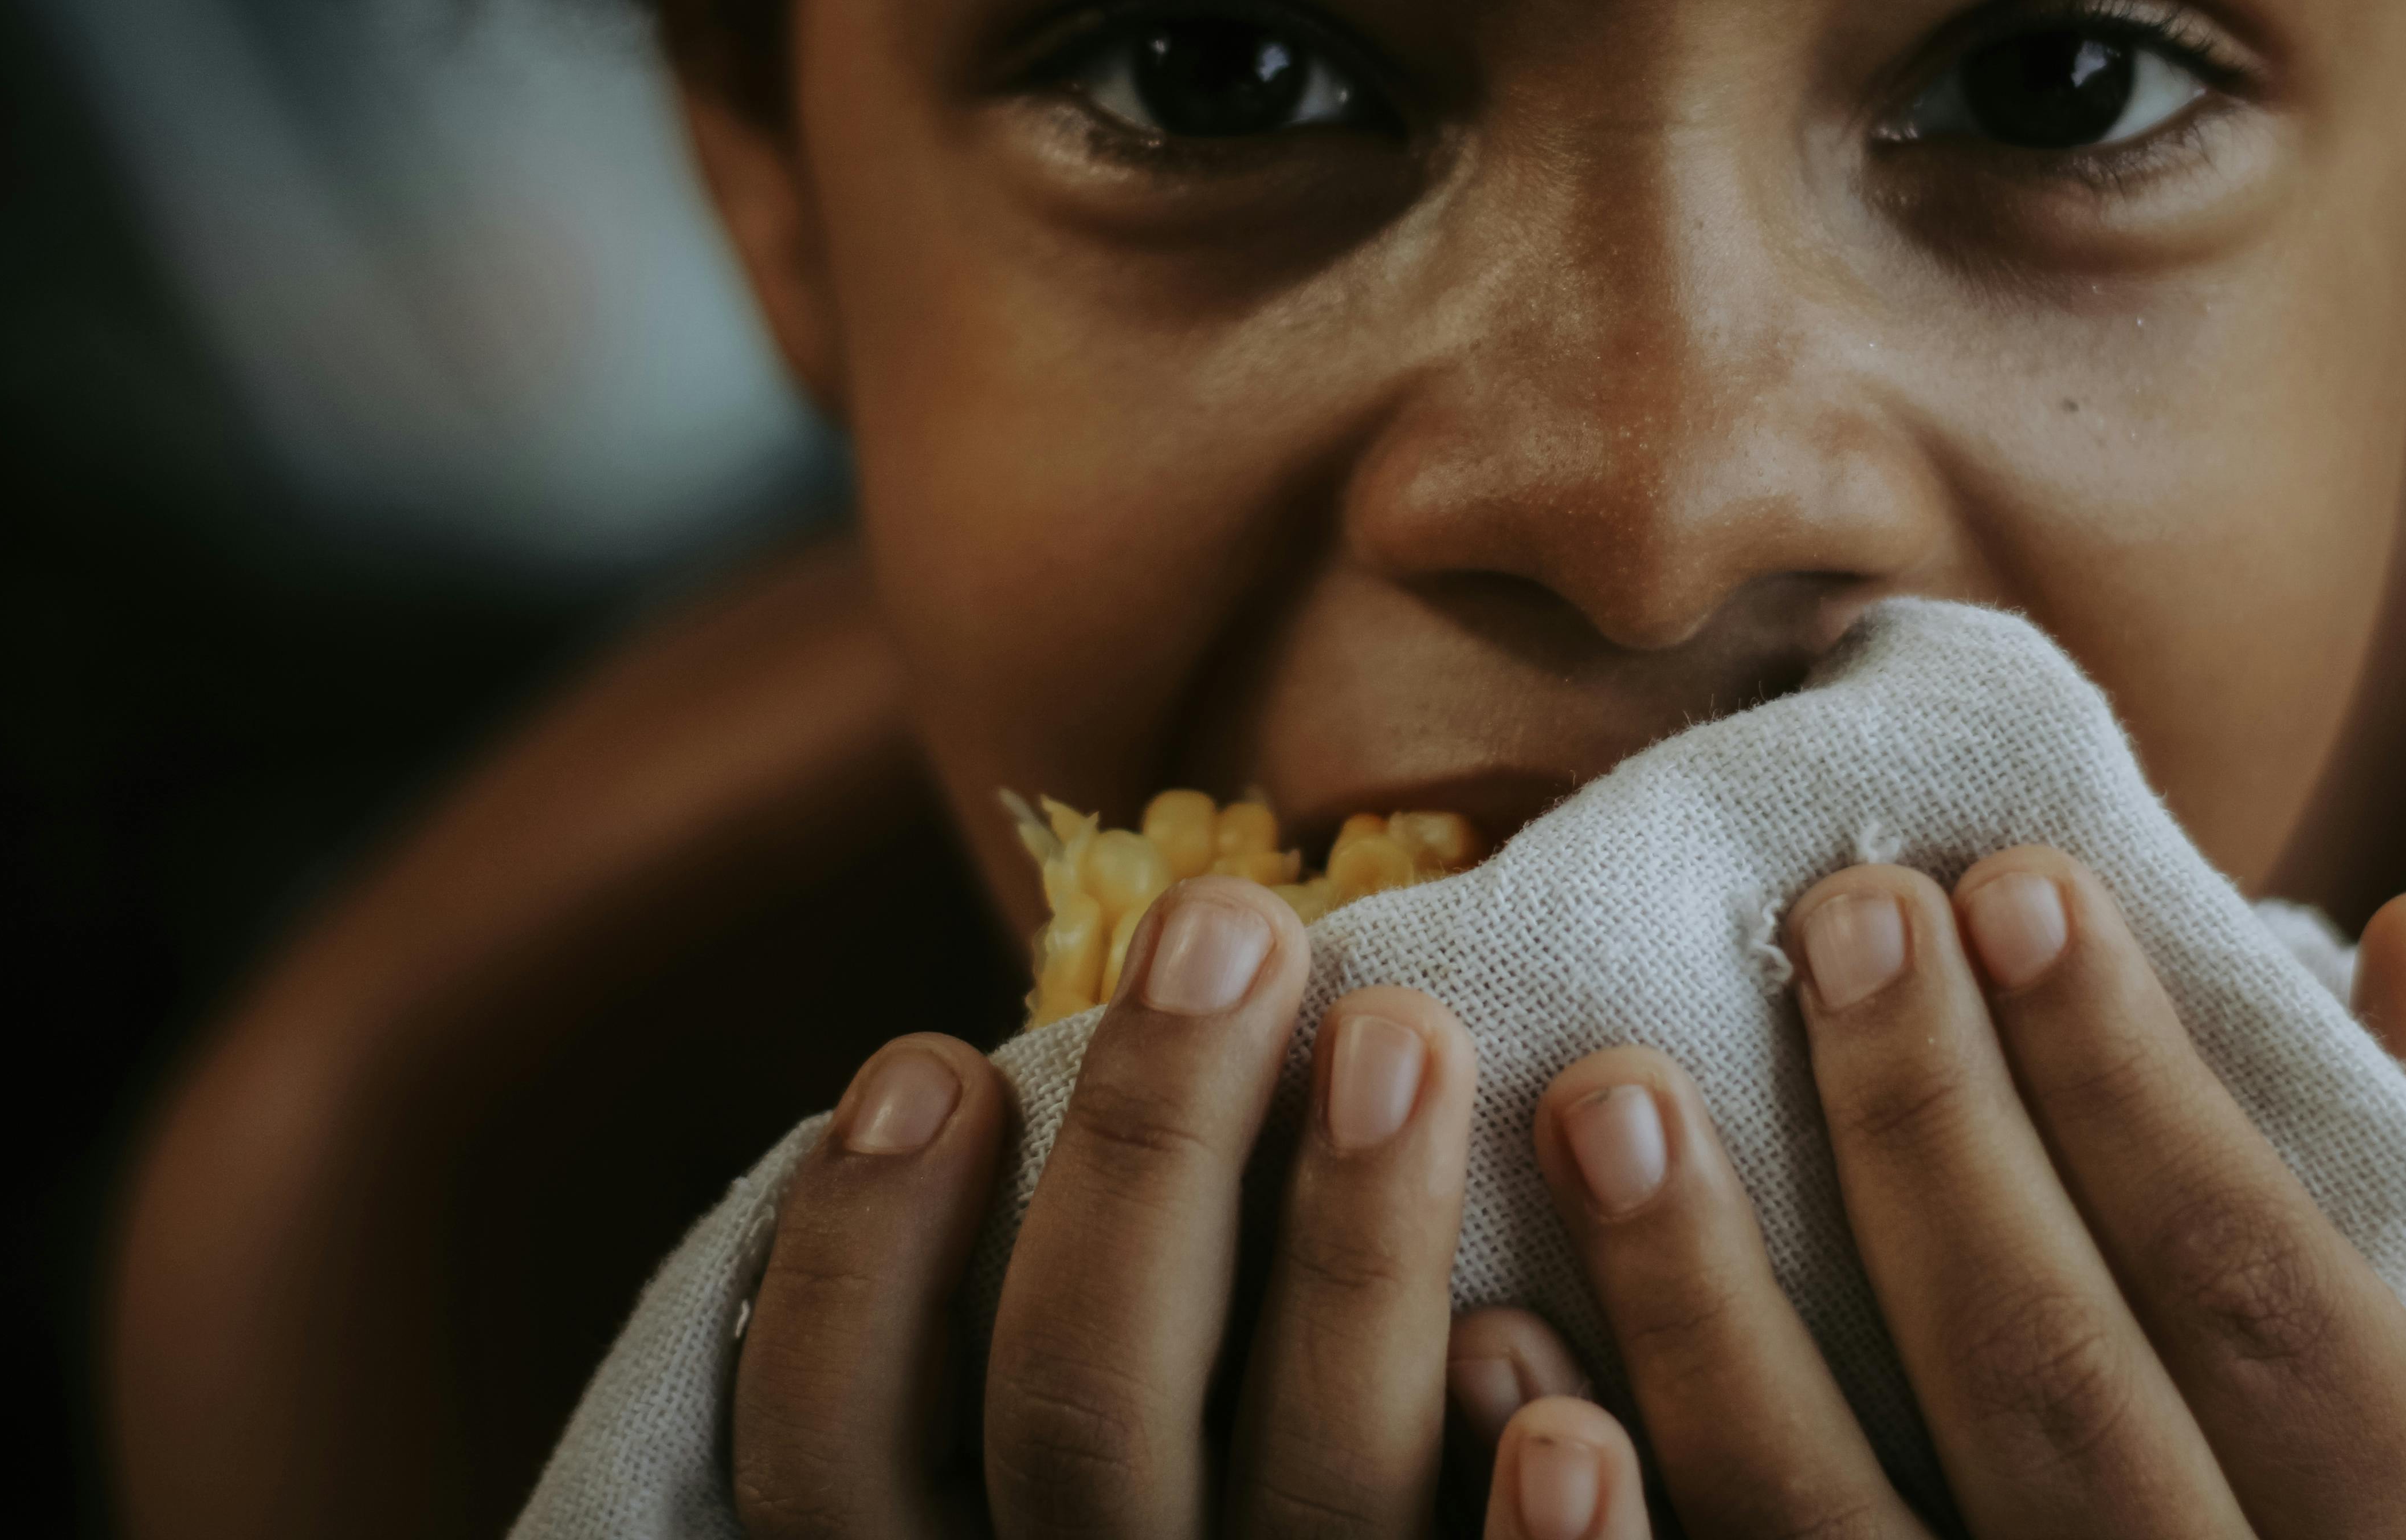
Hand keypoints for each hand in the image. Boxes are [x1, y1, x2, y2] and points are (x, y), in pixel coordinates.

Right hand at [727, 876, 1481, 1536]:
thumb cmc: (1190, 1521)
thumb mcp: (1048, 1473)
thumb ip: (1051, 1323)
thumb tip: (1050, 1060)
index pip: (836, 1456)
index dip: (861, 1260)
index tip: (929, 1059)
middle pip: (1085, 1421)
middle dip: (1153, 1154)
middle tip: (1231, 924)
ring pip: (1308, 1493)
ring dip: (1355, 1253)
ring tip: (1404, 1028)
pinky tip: (1568, 1403)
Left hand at [1467, 854, 2405, 1536]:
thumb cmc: (2313, 1505)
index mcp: (2391, 1537)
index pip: (2258, 1297)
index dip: (2142, 1085)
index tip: (2014, 879)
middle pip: (2052, 1398)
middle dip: (1933, 1141)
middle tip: (1829, 916)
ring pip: (1842, 1539)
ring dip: (1706, 1315)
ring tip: (1602, 1098)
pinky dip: (1592, 1527)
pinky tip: (1492, 1352)